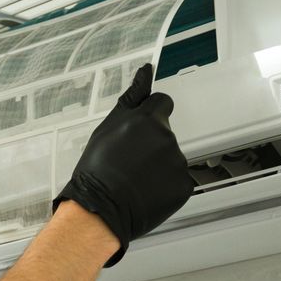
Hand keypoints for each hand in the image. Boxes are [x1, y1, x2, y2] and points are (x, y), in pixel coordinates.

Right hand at [51, 65, 194, 266]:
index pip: (162, 104)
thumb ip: (132, 98)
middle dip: (151, 145)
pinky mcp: (184, 185)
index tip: (140, 132)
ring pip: (171, 159)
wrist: (99, 210)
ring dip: (158, 167)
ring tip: (135, 181)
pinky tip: (146, 193)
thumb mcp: (107, 128)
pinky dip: (165, 187)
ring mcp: (177, 163)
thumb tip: (146, 70)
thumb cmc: (96, 171)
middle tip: (129, 163)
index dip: (150, 118)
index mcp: (148, 119)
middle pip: (165, 135)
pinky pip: (177, 181)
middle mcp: (166, 138)